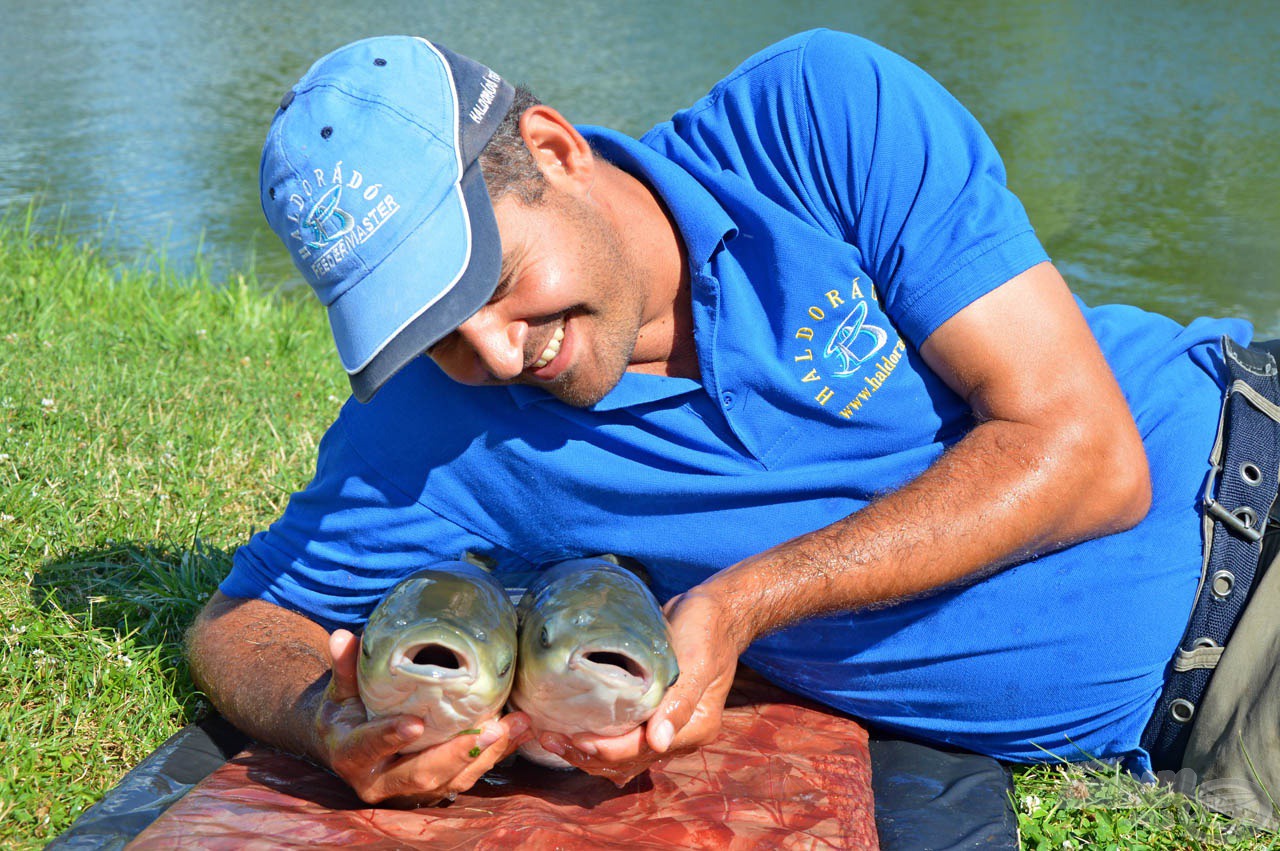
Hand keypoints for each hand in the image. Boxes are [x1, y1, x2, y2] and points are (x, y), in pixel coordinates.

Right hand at [315, 629, 531, 806]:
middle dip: (456, 755)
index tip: (415, 724)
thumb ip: (345, 668)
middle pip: (420, 775)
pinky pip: (469, 776)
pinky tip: (519, 732)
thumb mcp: (340, 693)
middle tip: (489, 730)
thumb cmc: (347, 715)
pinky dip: (496, 755)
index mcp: (352, 757)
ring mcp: (410, 792)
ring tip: (516, 725)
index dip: (390, 737)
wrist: (351, 749)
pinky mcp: (436, 789)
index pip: (368, 747)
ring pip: (451, 780)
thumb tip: (341, 636)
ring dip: (487, 755)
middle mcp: (381, 783)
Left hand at [538, 585, 745, 784]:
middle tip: (549, 738)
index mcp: (694, 728)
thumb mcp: (697, 660)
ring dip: (586, 753)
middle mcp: (678, 736)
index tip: (576, 737)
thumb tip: (659, 743)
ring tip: (550, 737)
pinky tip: (568, 729)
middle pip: (627, 761)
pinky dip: (595, 740)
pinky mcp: (649, 714)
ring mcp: (663, 727)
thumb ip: (679, 702)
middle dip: (587, 755)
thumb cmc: (706, 631)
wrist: (714, 612)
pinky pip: (620, 739)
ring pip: (620, 756)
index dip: (608, 749)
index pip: (643, 750)